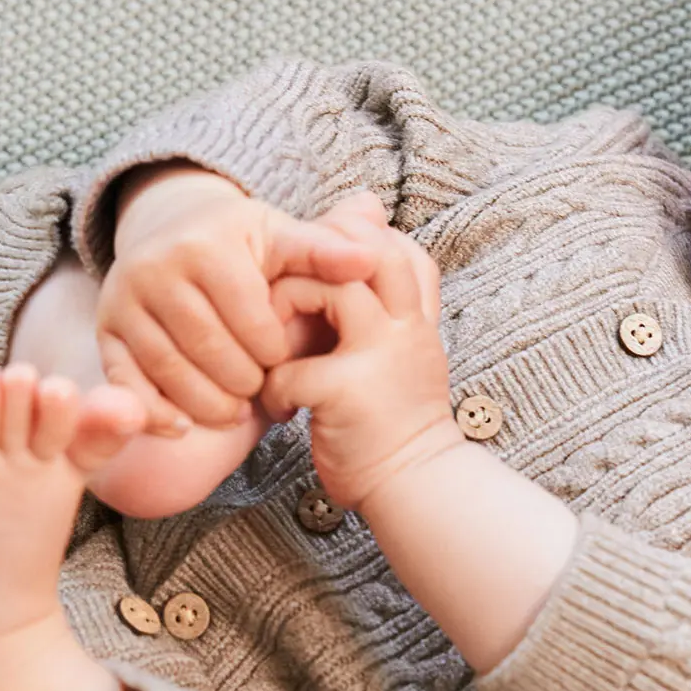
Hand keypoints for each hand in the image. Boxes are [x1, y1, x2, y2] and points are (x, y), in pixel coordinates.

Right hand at [95, 164, 378, 434]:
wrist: (171, 232)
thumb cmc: (241, 245)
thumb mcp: (282, 239)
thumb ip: (325, 252)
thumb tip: (370, 258)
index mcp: (207, 242)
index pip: (251, 318)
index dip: (275, 349)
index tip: (287, 358)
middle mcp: (155, 266)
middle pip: (210, 349)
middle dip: (244, 380)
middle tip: (262, 393)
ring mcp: (123, 299)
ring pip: (170, 370)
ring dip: (206, 403)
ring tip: (234, 411)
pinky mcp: (104, 329)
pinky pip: (126, 382)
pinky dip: (154, 413)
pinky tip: (182, 428)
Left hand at [260, 194, 458, 508]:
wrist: (416, 485)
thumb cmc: (393, 413)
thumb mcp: (396, 340)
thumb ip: (378, 284)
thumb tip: (363, 206)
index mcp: (415, 312)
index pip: (389, 242)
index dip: (342, 247)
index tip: (311, 281)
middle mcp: (406, 326)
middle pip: (369, 249)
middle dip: (314, 258)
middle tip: (283, 292)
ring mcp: (382, 357)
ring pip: (331, 289)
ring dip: (287, 309)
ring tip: (276, 345)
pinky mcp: (349, 395)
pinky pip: (292, 368)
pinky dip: (274, 387)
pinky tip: (281, 406)